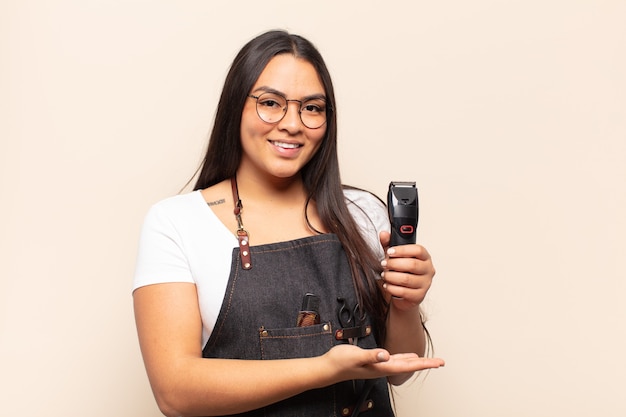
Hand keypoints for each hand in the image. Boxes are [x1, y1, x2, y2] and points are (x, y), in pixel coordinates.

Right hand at [323, 344, 443, 381]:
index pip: (407, 366)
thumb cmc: (340, 362)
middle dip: (425, 364)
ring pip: (403, 364)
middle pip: (409, 366)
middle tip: (440, 362)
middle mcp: (383, 368)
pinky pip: (395, 360)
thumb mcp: (355, 356)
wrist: (328, 368)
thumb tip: (386, 355)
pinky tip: (408, 356)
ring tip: (429, 360)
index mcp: (381, 367)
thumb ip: (371, 355)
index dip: (423, 364)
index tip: (437, 363)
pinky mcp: (374, 361)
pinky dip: (404, 358)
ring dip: (417, 362)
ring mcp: (379, 365)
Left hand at [379, 231, 434, 310]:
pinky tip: (387, 285)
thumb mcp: (395, 257)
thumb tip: (383, 234)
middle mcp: (428, 270)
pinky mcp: (419, 296)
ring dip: (391, 276)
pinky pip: (404, 292)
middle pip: (412, 264)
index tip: (390, 251)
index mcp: (425, 257)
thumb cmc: (402, 272)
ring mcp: (425, 284)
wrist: (404, 294)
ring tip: (384, 275)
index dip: (403, 250)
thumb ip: (389, 244)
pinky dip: (392, 288)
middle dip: (394, 264)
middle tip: (384, 264)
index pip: (418, 250)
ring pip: (407, 279)